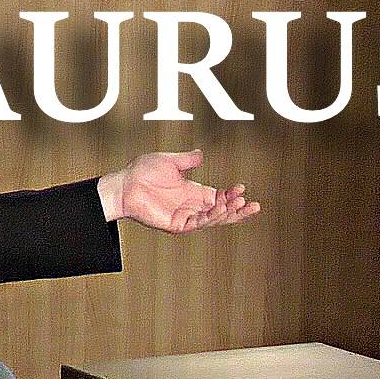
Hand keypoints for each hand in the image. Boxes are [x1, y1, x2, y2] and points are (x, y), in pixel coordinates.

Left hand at [97, 149, 259, 233]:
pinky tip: (221, 209)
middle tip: (255, 206)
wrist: (124, 184)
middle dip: (239, 210)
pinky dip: (211, 217)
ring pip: (213, 219)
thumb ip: (187, 160)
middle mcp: (190, 206)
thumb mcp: (170, 161)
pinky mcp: (175, 224)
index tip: (242, 188)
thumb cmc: (142, 172)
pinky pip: (198, 223)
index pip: (219, 197)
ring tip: (241, 205)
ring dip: (228, 213)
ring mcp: (184, 216)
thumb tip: (201, 154)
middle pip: (221, 212)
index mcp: (192, 192)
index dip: (232, 195)